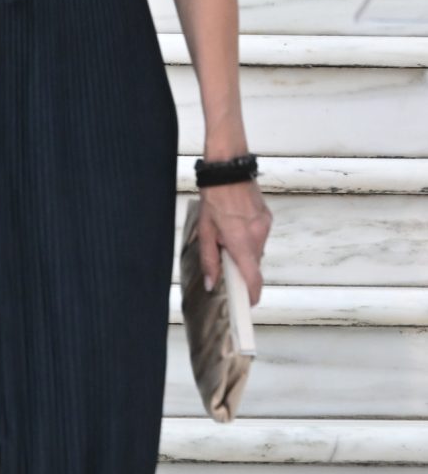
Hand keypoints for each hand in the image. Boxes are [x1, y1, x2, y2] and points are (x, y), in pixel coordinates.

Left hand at [196, 180, 269, 305]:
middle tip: (225, 260)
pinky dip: (249, 239)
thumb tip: (212, 282)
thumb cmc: (215, 197)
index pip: (253, 278)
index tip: (247, 303)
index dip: (251, 295)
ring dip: (244, 252)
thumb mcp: (205, 231)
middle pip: (254, 265)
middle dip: (241, 268)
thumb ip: (209, 260)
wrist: (228, 170)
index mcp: (241, 242)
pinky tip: (236, 226)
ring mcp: (265, 227)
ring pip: (256, 251)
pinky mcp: (267, 219)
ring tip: (227, 236)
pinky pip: (259, 237)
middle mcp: (258, 236)